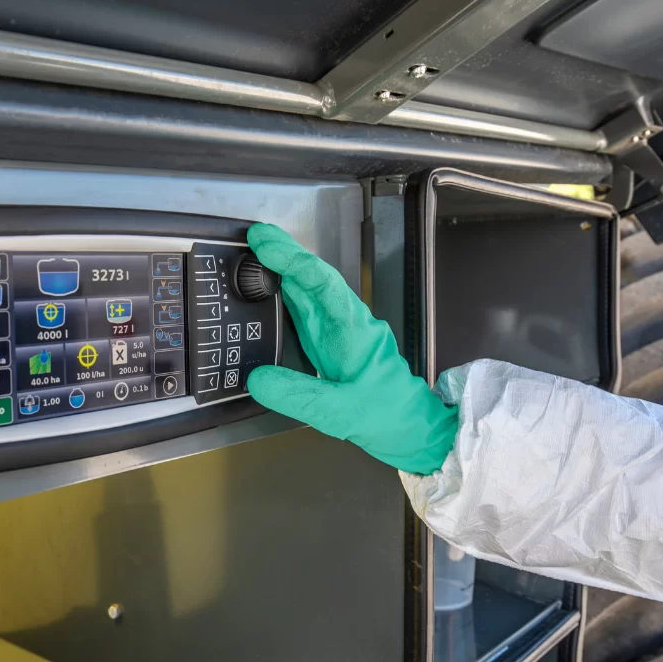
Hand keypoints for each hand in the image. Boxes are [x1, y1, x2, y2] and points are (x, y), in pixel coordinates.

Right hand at [245, 223, 457, 474]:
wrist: (408, 427)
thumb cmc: (385, 415)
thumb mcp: (339, 412)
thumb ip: (297, 396)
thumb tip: (257, 379)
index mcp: (353, 330)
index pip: (322, 283)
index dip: (293, 260)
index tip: (265, 244)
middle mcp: (346, 322)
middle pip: (314, 278)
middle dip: (285, 253)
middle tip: (253, 234)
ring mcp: (338, 330)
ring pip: (309, 290)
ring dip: (284, 269)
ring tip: (255, 252)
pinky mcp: (331, 342)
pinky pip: (306, 309)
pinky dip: (286, 292)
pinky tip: (270, 287)